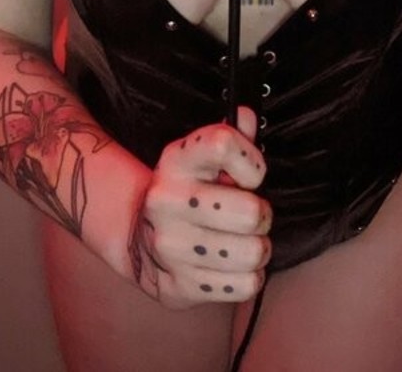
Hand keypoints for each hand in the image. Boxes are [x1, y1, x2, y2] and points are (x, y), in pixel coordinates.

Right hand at [128, 106, 271, 308]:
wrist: (140, 238)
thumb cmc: (189, 191)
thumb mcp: (203, 157)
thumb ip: (232, 135)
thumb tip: (247, 116)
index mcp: (176, 161)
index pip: (223, 144)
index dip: (252, 162)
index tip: (251, 175)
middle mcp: (167, 201)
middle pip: (251, 212)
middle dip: (261, 215)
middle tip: (250, 216)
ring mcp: (171, 246)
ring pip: (253, 252)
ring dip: (258, 249)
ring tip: (243, 242)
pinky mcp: (179, 286)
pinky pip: (245, 285)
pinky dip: (249, 278)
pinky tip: (232, 266)